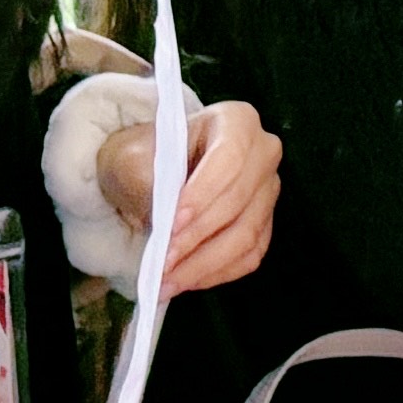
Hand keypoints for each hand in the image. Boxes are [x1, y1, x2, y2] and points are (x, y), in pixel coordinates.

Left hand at [95, 97, 280, 294]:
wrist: (148, 170)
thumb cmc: (143, 157)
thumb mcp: (135, 161)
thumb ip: (153, 186)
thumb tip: (165, 226)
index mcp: (236, 121)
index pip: (229, 158)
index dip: (203, 194)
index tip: (170, 224)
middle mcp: (263, 153)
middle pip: (240, 201)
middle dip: (198, 236)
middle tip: (162, 261)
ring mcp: (267, 192)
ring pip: (247, 235)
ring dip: (204, 264)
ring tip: (167, 281)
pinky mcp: (264, 224)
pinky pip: (249, 256)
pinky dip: (216, 273)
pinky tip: (185, 280)